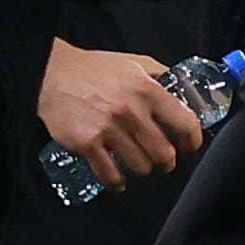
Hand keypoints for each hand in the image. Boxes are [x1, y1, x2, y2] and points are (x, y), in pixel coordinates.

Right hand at [40, 43, 202, 184]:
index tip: (189, 146)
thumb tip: (182, 85)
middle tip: (163, 161)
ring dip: (143, 169)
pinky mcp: (87, 144)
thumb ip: (159, 74)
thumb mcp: (134, 62)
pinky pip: (110, 175)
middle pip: (164, 154)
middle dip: (167, 162)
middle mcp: (131, 111)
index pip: (185, 124)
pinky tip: (118, 180)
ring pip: (140, 166)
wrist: (51, 73)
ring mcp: (109, 129)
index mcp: (148, 90)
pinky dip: (117, 182)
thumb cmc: (93, 68)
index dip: (192, 140)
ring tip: (139, 165)